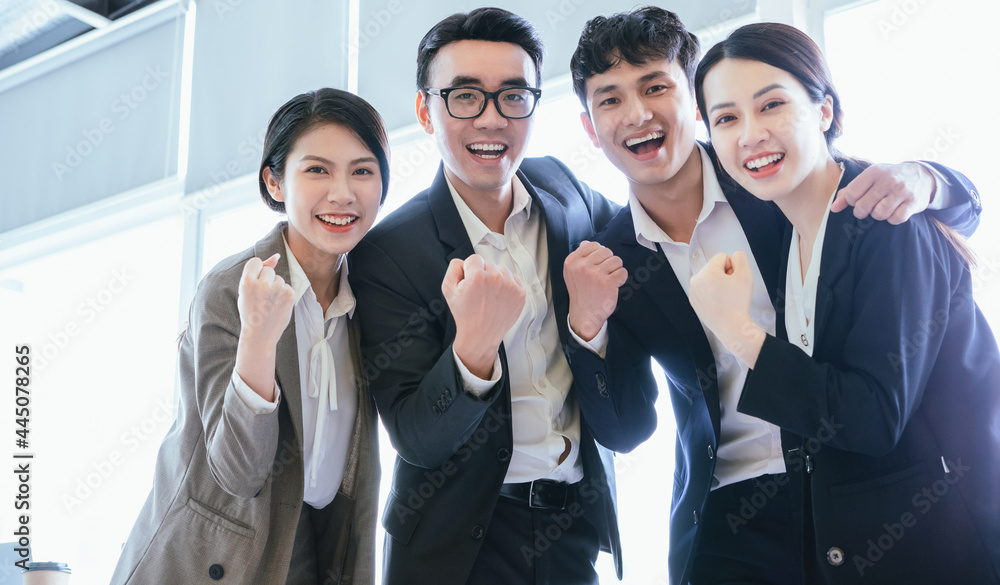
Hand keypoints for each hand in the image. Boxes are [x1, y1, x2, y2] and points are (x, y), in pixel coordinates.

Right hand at [237, 254, 294, 346]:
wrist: (260, 334)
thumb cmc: (250, 311)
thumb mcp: (246, 290)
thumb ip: (258, 271)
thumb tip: (276, 256)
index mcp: (246, 282)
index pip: (256, 261)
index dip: (256, 272)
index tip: (254, 283)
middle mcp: (262, 284)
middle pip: (268, 269)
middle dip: (266, 280)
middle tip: (261, 297)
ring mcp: (277, 289)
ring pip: (279, 278)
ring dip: (275, 287)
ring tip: (268, 302)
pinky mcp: (289, 294)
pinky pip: (287, 286)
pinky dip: (283, 293)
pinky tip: (277, 305)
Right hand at [442, 255, 525, 378]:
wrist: (481, 335)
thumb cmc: (465, 314)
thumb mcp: (448, 289)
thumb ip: (453, 268)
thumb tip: (463, 261)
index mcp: (477, 276)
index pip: (474, 259)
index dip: (469, 270)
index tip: (470, 283)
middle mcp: (495, 279)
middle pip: (488, 263)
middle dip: (483, 274)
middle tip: (479, 292)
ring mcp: (510, 286)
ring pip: (501, 270)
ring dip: (495, 278)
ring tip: (489, 295)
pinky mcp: (520, 294)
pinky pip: (513, 279)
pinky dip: (507, 286)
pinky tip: (499, 297)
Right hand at [564, 241, 627, 340]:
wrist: (585, 314)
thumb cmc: (581, 293)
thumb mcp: (573, 273)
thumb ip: (579, 257)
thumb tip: (586, 243)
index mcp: (572, 261)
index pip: (593, 245)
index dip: (599, 255)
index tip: (596, 266)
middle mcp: (582, 266)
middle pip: (606, 251)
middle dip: (608, 262)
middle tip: (603, 275)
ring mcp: (594, 274)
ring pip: (616, 260)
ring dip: (615, 270)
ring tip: (607, 280)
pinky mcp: (607, 282)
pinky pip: (623, 271)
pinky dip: (621, 279)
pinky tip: (613, 285)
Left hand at [689, 252, 764, 366]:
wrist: (732, 327)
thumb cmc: (738, 302)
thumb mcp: (746, 274)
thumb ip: (740, 258)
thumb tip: (733, 256)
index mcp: (706, 272)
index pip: (722, 257)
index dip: (733, 267)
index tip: (734, 280)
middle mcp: (695, 280)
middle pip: (714, 267)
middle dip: (724, 275)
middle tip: (731, 290)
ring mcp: (693, 292)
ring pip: (709, 279)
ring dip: (718, 284)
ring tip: (726, 297)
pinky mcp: (693, 302)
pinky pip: (705, 290)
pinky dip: (712, 294)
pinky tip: (719, 303)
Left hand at [831, 162, 935, 223]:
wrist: (922, 175)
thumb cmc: (888, 178)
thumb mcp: (869, 178)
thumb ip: (848, 192)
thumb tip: (833, 209)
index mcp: (874, 172)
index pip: (851, 194)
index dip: (851, 201)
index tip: (858, 200)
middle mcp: (888, 179)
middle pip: (863, 206)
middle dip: (862, 211)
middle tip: (868, 208)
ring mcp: (902, 191)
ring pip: (879, 214)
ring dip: (878, 215)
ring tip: (881, 208)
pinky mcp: (914, 202)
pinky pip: (896, 219)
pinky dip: (892, 219)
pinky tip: (894, 211)